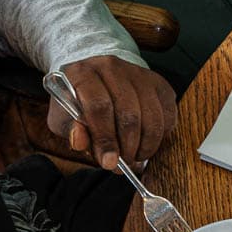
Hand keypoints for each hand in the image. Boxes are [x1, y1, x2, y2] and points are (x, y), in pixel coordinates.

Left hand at [47, 55, 176, 170]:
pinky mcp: (159, 84)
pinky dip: (160, 137)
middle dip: (128, 147)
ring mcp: (139, 74)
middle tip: (124, 163)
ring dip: (146, 145)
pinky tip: (147, 141)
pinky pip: (168, 116)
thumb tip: (80, 142)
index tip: (110, 163)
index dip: (106, 139)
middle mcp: (112, 67)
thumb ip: (71, 130)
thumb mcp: (64, 116)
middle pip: (129, 115)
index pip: (99, 107)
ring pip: (152, 118)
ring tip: (136, 156)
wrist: (99, 77)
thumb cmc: (79, 100)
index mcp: (83, 73)